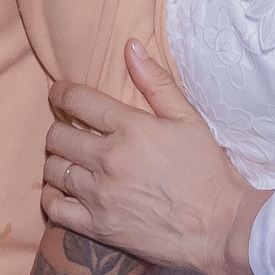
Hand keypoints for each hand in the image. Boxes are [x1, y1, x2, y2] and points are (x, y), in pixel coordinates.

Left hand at [43, 41, 266, 274]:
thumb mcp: (188, 119)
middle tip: (68, 132)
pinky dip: (52, 197)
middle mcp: (109, 159)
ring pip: (53, 170)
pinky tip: (62, 192)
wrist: (222, 228)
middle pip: (57, 136)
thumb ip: (156, 83)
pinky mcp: (99, 227)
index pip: (77, 101)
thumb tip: (130, 46)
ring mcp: (101, 195)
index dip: (61, 94)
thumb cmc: (208, 171)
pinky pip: (55, 208)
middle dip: (59, 130)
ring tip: (69, 161)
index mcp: (131, 128)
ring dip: (57, 162)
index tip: (58, 94)